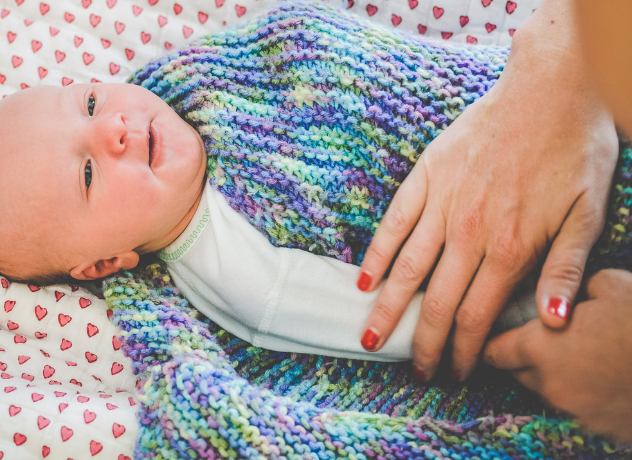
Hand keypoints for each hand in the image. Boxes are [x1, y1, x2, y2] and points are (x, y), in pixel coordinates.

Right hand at [356, 0, 617, 381]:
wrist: (550, 88)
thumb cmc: (575, 149)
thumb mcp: (588, 213)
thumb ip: (565, 270)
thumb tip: (553, 322)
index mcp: (510, 248)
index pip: (477, 316)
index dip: (463, 352)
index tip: (453, 373)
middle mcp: (469, 233)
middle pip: (437, 303)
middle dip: (423, 344)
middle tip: (413, 370)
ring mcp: (442, 204)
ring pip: (406, 269)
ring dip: (388, 309)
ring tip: (370, 337)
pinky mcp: (425, 177)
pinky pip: (394, 222)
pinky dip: (376, 252)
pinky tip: (364, 279)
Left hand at [484, 269, 631, 441]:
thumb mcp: (611, 286)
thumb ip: (572, 288)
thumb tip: (565, 294)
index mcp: (539, 347)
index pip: (492, 349)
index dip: (491, 338)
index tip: (496, 328)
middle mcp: (548, 383)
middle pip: (518, 371)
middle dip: (526, 354)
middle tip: (550, 334)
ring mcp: (574, 409)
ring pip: (549, 389)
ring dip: (557, 372)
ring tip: (586, 350)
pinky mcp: (600, 425)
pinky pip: (579, 404)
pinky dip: (585, 389)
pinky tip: (609, 370)